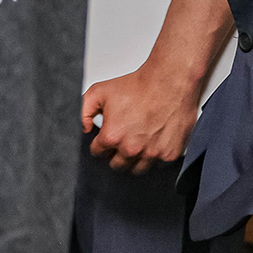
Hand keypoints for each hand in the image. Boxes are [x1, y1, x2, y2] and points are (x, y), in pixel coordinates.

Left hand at [82, 60, 201, 173]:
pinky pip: (158, 166)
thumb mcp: (98, 92)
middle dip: (114, 155)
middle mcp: (132, 149)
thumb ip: (82, 112)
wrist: (168, 83)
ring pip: (136, 169)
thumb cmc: (137, 86)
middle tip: (119, 141)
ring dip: (133, 159)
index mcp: (112, 137)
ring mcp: (152, 154)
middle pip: (116, 165)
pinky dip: (154, 157)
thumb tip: (82, 129)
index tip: (104, 138)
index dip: (99, 144)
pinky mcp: (170, 154)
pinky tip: (151, 142)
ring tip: (135, 143)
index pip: (98, 153)